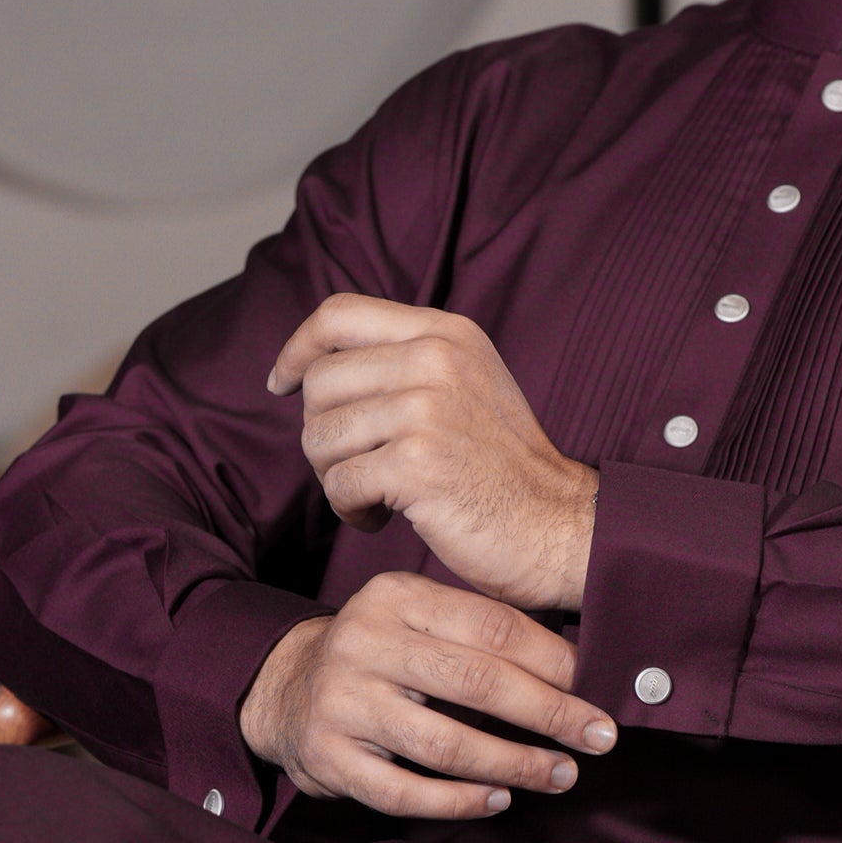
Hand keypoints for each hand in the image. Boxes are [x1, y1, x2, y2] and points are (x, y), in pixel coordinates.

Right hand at [239, 572, 616, 819]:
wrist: (285, 690)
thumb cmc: (381, 657)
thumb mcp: (418, 619)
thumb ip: (481, 631)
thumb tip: (580, 668)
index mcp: (395, 598)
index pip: (492, 627)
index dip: (554, 661)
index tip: (599, 687)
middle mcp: (363, 643)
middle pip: (476, 682)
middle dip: (550, 713)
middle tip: (599, 737)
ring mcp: (342, 702)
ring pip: (445, 744)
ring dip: (515, 765)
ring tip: (561, 775)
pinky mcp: (328, 757)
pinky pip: (404, 792)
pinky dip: (459, 802)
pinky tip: (499, 800)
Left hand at [267, 294, 597, 610]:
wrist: (560, 527)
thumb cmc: (505, 470)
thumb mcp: (468, 385)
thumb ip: (408, 361)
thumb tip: (316, 361)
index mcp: (445, 333)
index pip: (338, 315)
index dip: (297, 349)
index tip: (281, 383)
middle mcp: (435, 359)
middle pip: (319, 383)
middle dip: (324, 435)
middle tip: (358, 469)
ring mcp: (425, 410)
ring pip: (320, 436)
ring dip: (335, 478)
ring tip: (376, 496)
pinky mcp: (416, 465)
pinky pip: (340, 484)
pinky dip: (351, 511)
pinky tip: (385, 518)